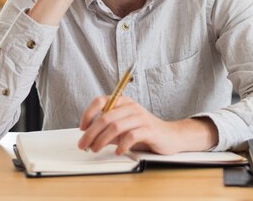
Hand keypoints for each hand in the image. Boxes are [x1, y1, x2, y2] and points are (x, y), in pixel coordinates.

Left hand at [77, 96, 218, 155]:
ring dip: (102, 140)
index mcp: (123, 102)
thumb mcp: (123, 128)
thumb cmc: (144, 131)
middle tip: (84, 145)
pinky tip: (118, 152)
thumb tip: (88, 137)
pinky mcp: (149, 130)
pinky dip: (121, 145)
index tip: (82, 127)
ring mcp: (141, 117)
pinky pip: (131, 136)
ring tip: (96, 149)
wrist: (170, 136)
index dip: (88, 113)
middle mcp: (132, 107)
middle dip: (91, 133)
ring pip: (116, 126)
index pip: (101, 101)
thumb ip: (107, 130)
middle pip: (105, 117)